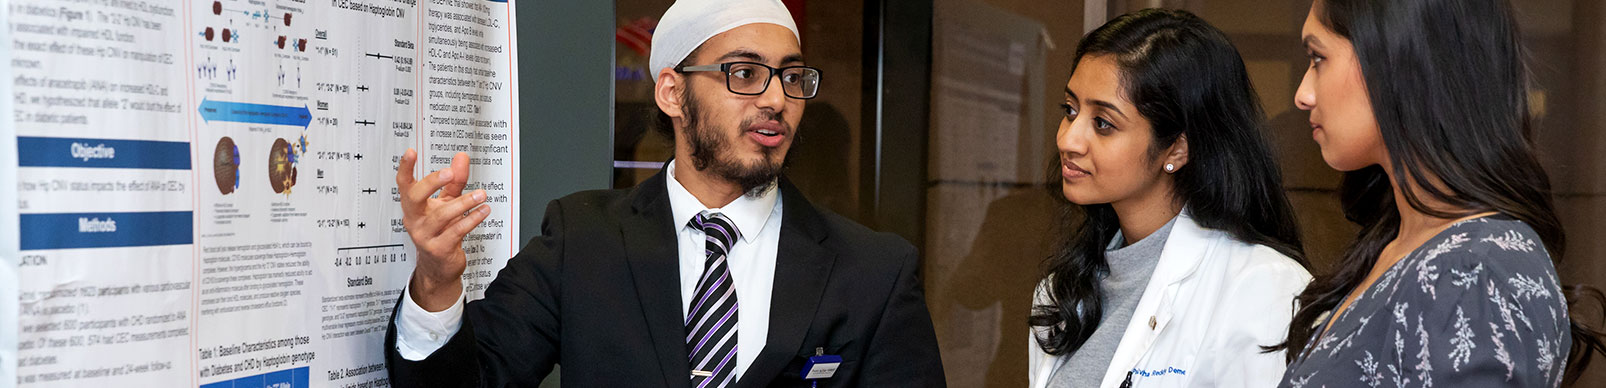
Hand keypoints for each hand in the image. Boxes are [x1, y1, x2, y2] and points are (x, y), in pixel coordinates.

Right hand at [396, 149, 488, 310]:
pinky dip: (471, 220)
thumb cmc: (441, 230)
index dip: (405, 168)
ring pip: (441, 215)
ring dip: (463, 203)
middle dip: (431, 182)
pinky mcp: (439, 249)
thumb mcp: (447, 202)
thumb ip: (455, 180)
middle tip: (450, 173)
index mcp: (413, 206)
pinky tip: (483, 211)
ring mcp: (425, 235)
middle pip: (415, 197)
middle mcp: (415, 220)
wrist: (439, 266)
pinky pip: (455, 232)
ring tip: (480, 195)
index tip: (411, 152)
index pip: (404, 184)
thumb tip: (461, 158)